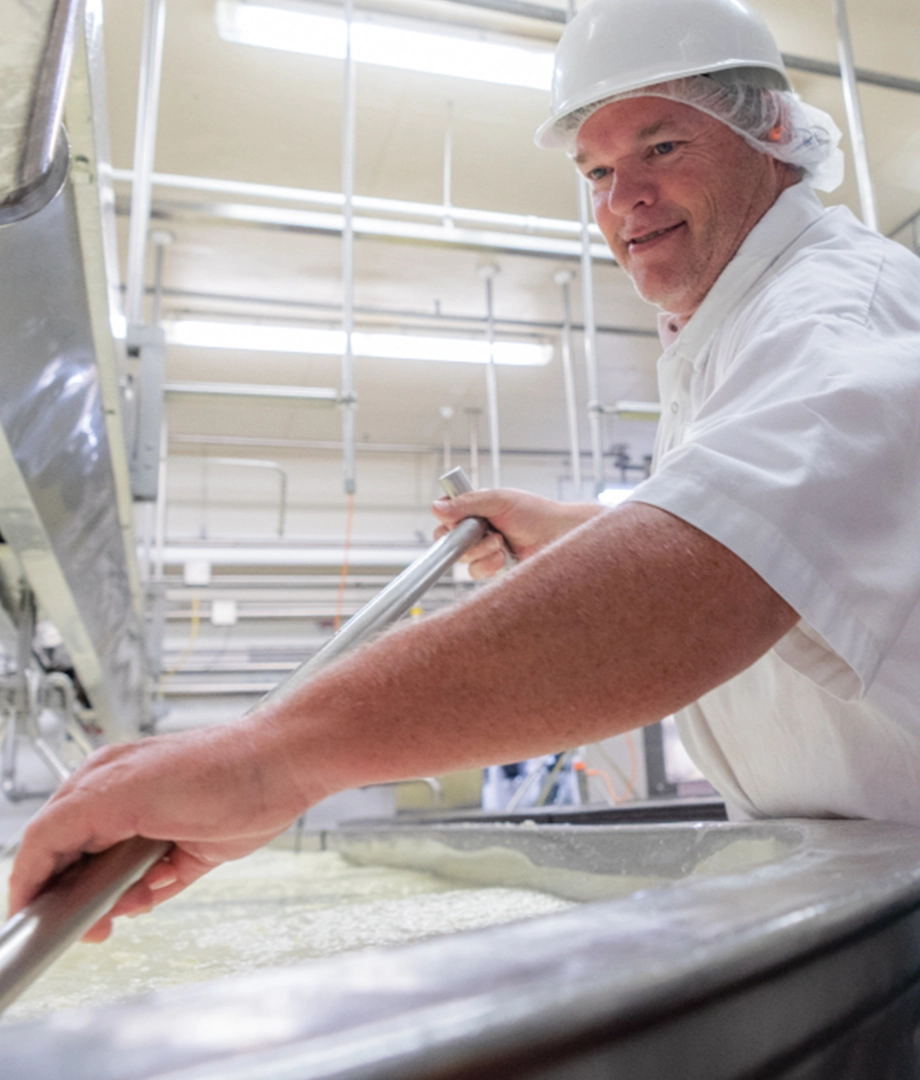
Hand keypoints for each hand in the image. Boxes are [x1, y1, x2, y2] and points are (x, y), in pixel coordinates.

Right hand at [7, 719, 308, 941]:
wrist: (284, 767)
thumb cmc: (217, 765)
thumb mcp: (124, 791)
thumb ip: (70, 821)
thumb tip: (34, 858)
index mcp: (100, 782)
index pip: (45, 839)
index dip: (32, 882)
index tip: (28, 919)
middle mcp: (122, 803)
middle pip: (76, 866)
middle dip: (78, 899)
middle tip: (89, 926)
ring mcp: (153, 828)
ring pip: (113, 884)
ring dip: (120, 898)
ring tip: (137, 895)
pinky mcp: (185, 851)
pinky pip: (151, 887)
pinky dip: (151, 896)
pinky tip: (161, 885)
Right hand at [432, 488, 602, 579]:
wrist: (559, 537)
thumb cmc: (536, 514)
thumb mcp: (499, 500)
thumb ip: (467, 503)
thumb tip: (436, 507)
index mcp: (476, 507)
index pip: (446, 513)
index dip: (448, 518)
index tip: (457, 519)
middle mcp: (477, 528)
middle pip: (448, 538)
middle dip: (464, 538)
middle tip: (483, 531)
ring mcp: (484, 549)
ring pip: (462, 558)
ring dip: (480, 551)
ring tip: (500, 542)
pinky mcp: (493, 567)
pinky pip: (475, 572)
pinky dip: (488, 565)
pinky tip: (503, 556)